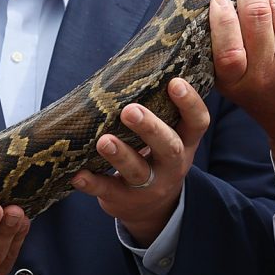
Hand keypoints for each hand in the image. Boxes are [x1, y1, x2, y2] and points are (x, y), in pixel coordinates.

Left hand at [71, 77, 206, 245]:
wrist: (151, 210)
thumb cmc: (154, 157)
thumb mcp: (168, 137)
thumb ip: (158, 111)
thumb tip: (133, 64)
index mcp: (184, 142)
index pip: (197, 122)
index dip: (190, 103)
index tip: (174, 82)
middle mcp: (172, 165)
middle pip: (169, 147)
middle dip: (150, 128)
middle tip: (130, 111)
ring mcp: (149, 186)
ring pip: (138, 171)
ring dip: (121, 155)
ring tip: (104, 140)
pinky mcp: (123, 200)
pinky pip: (107, 191)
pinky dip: (92, 183)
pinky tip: (77, 174)